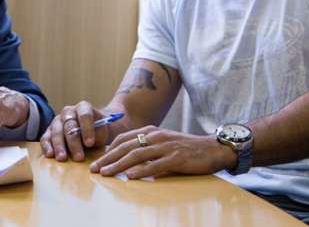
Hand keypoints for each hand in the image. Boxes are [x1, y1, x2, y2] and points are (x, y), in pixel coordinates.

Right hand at [40, 102, 110, 161]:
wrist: (91, 132)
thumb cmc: (97, 132)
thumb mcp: (102, 132)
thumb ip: (98, 135)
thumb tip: (89, 144)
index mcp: (83, 107)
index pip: (85, 115)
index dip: (87, 129)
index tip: (90, 143)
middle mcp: (68, 111)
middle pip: (69, 125)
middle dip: (74, 142)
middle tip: (79, 157)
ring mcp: (57, 121)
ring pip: (56, 131)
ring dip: (59, 146)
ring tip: (63, 158)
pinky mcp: (49, 131)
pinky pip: (45, 137)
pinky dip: (47, 146)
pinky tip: (50, 155)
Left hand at [89, 125, 236, 178]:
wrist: (213, 149)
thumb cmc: (186, 148)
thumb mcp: (163, 143)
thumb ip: (146, 148)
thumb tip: (127, 160)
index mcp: (151, 131)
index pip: (123, 139)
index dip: (108, 149)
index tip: (97, 160)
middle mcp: (156, 136)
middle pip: (126, 147)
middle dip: (108, 158)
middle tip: (95, 169)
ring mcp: (166, 147)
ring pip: (137, 155)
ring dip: (119, 164)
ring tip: (106, 173)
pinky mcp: (176, 158)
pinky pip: (155, 165)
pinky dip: (142, 170)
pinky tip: (131, 176)